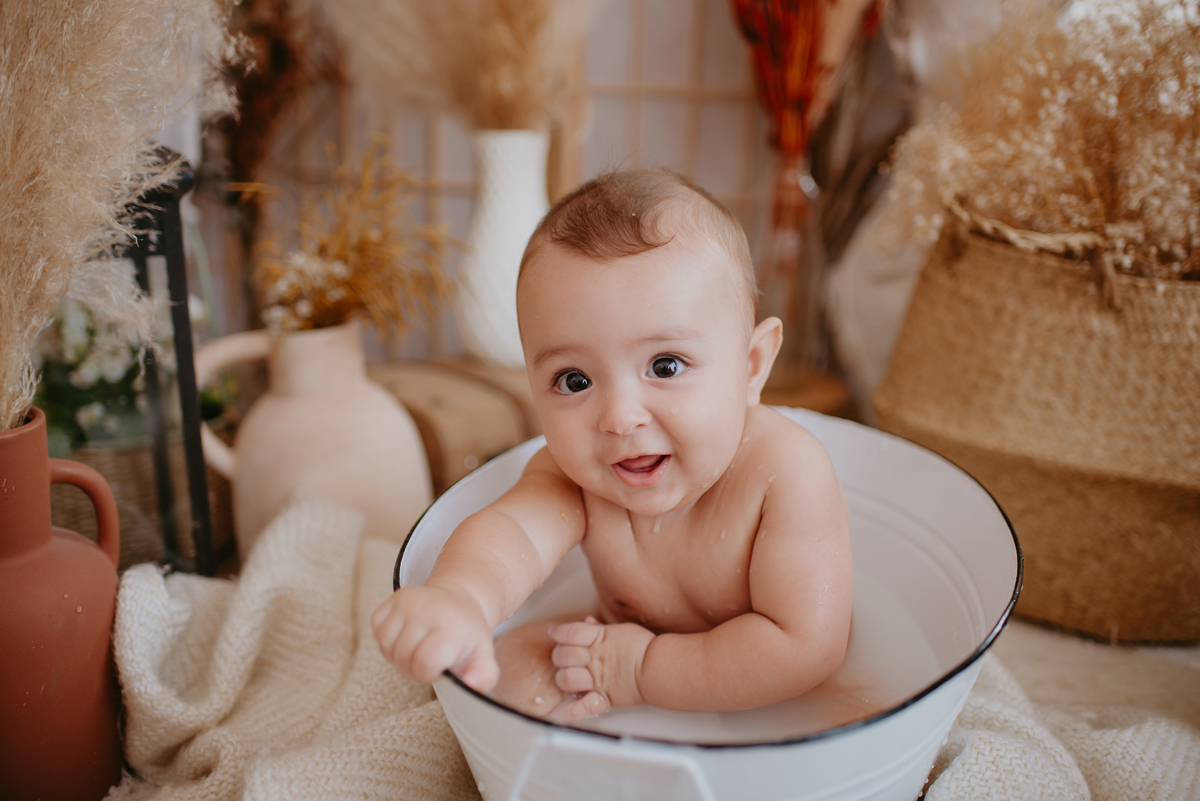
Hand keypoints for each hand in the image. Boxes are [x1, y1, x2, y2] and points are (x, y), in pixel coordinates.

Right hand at [371, 585, 498, 691]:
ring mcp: (407, 602)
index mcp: (451, 626)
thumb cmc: (467, 634)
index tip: (440, 665)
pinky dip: (387, 640)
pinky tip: (405, 636)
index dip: (428, 673)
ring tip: (417, 649)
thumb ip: (484, 676)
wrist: (459, 599)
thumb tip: (471, 684)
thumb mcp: (483, 656)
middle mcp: (427, 609)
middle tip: (429, 658)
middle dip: (413, 668)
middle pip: (403, 658)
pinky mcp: (393, 598)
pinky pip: (376, 630)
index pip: (424, 664)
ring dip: (398, 656)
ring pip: (387, 647)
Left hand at [548, 616, 654, 718]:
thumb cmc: (643, 647)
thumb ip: (601, 628)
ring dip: (562, 679)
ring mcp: (597, 680)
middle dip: (558, 655)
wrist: (658, 667)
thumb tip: (587, 621)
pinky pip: (582, 708)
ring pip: (567, 679)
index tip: (553, 632)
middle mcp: (594, 660)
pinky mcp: (604, 698)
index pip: (569, 633)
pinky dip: (570, 712)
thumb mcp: (621, 629)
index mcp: (599, 640)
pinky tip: (562, 711)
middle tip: (561, 656)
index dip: (558, 632)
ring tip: (566, 677)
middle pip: (563, 655)